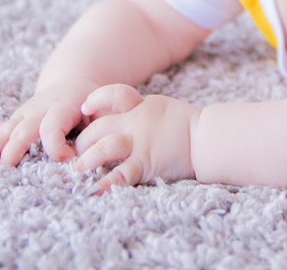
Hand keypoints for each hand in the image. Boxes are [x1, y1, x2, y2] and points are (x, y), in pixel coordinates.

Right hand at [0, 76, 98, 166]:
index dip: (56, 146)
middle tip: (6, 171)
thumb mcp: (106, 107)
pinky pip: (1, 128)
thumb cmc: (94, 102)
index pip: (53, 127)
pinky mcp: (17, 119)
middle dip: (13, 150)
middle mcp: (39, 110)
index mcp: (62, 108)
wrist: (74, 83)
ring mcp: (25, 114)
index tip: (67, 161)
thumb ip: (106, 124)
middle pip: (23, 130)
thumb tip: (98, 147)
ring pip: (7, 129)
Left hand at [72, 84, 200, 192]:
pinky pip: (121, 175)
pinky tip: (94, 191)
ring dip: (86, 161)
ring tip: (77, 171)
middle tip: (77, 154)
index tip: (84, 108)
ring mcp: (139, 143)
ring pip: (103, 148)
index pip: (113, 94)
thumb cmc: (190, 126)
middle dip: (83, 141)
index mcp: (142, 106)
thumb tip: (124, 116)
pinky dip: (106, 185)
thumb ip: (143, 111)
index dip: (95, 99)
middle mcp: (136, 122)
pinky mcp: (145, 164)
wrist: (209, 139)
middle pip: (98, 127)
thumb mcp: (163, 108)